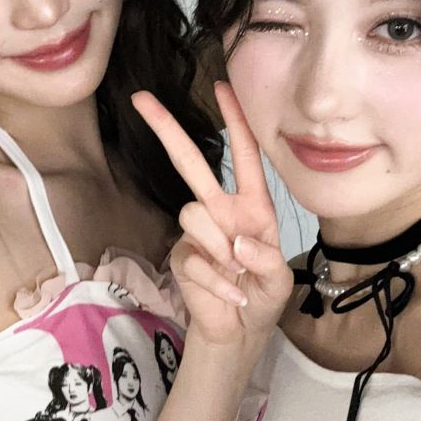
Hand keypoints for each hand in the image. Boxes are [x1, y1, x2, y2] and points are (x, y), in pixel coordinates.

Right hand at [133, 82, 291, 349]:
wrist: (239, 334)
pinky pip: (193, 257)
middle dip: (166, 129)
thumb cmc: (263, 297)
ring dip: (219, 248)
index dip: (235, 120)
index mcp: (252, 206)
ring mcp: (198, 233)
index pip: (244, 155)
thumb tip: (239, 240)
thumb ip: (266, 258)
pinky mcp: (181, 257)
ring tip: (238, 273)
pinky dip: (217, 281)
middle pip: (190, 162)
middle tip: (141, 99)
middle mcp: (221, 211)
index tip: (222, 87)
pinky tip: (231, 294)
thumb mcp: (280, 280)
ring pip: (192, 214)